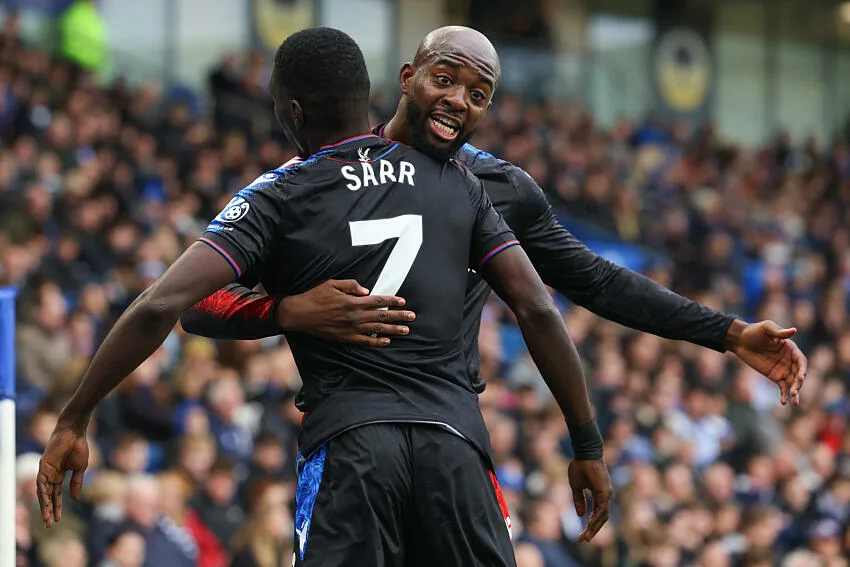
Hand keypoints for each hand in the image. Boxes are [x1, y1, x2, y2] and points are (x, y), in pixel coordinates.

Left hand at [37, 425, 88, 527]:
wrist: (75, 433)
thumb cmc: (79, 447)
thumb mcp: (80, 468)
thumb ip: (76, 483)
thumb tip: (75, 498)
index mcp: (60, 476)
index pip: (56, 495)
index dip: (57, 507)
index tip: (58, 519)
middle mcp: (51, 475)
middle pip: (48, 497)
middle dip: (49, 511)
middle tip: (49, 525)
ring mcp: (46, 471)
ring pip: (43, 493)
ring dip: (45, 506)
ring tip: (47, 519)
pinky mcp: (43, 466)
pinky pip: (41, 483)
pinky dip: (43, 493)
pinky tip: (46, 502)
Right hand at [277, 279, 415, 345]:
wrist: (299, 314)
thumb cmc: (315, 296)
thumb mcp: (332, 283)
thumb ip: (351, 285)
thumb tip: (366, 290)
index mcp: (353, 301)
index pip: (378, 301)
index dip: (392, 301)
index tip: (403, 301)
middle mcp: (355, 316)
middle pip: (382, 316)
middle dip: (399, 316)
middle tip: (412, 317)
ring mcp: (351, 328)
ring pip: (377, 330)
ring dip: (393, 330)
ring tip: (406, 330)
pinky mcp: (345, 337)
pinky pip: (364, 341)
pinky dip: (376, 342)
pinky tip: (387, 342)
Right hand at [568, 459, 611, 542]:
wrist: (584, 453)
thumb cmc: (580, 466)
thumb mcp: (576, 487)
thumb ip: (579, 500)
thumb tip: (581, 515)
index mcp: (598, 494)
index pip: (596, 513)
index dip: (590, 524)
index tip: (582, 534)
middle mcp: (605, 495)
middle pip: (601, 518)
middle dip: (593, 529)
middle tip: (584, 540)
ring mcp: (607, 494)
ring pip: (603, 515)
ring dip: (594, 527)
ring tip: (586, 536)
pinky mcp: (605, 491)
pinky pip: (602, 509)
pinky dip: (596, 518)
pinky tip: (590, 525)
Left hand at [727, 320, 806, 405]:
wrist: (740, 340)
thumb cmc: (754, 331)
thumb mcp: (766, 328)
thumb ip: (779, 332)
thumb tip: (794, 330)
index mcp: (791, 348)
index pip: (801, 361)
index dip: (802, 369)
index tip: (801, 377)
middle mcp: (789, 360)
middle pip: (798, 374)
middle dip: (798, 384)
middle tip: (794, 392)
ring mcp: (783, 369)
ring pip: (792, 382)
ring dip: (794, 392)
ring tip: (793, 401)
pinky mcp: (775, 376)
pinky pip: (782, 387)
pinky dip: (784, 395)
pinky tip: (783, 402)